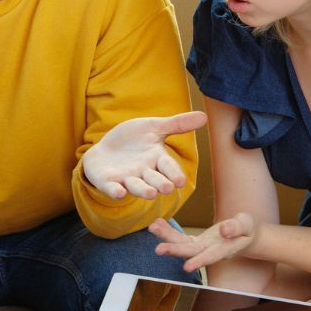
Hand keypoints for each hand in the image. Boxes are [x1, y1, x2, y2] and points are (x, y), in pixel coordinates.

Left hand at [82, 111, 206, 199]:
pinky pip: (112, 188)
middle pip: (155, 180)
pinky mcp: (107, 182)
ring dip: (143, 190)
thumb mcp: (153, 128)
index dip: (174, 174)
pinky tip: (119, 193)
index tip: (180, 181)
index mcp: (157, 159)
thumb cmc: (132, 140)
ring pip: (136, 186)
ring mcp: (125, 178)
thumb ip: (176, 124)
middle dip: (161, 184)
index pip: (168, 167)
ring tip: (151, 194)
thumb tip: (204, 115)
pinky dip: (115, 191)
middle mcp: (144, 172)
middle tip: (168, 189)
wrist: (105, 149)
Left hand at [148, 212, 256, 272]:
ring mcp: (201, 247)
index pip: (211, 256)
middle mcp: (209, 251)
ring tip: (152, 227)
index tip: (187, 267)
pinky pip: (180, 237)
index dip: (200, 261)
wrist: (244, 235)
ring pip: (181, 244)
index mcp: (224, 250)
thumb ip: (236, 227)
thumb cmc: (247, 229)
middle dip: (175, 250)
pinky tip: (157, 223)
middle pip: (190, 252)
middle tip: (158, 249)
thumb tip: (224, 230)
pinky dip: (168, 231)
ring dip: (166, 237)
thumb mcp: (246, 225)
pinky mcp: (195, 242)